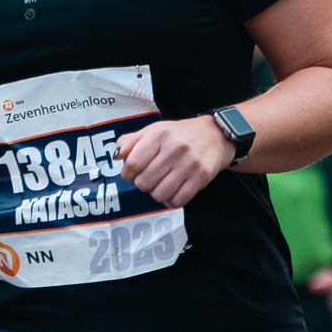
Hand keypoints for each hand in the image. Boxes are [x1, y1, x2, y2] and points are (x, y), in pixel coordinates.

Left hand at [116, 115, 232, 208]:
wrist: (214, 135)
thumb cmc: (179, 135)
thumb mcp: (154, 130)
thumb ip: (131, 141)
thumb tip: (116, 156)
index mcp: (159, 135)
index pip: (133, 163)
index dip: (128, 173)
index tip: (132, 173)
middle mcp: (174, 148)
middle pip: (144, 182)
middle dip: (142, 184)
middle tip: (149, 178)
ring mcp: (189, 164)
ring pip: (159, 194)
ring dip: (156, 193)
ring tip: (161, 184)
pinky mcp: (201, 177)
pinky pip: (177, 200)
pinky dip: (171, 200)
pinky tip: (172, 190)